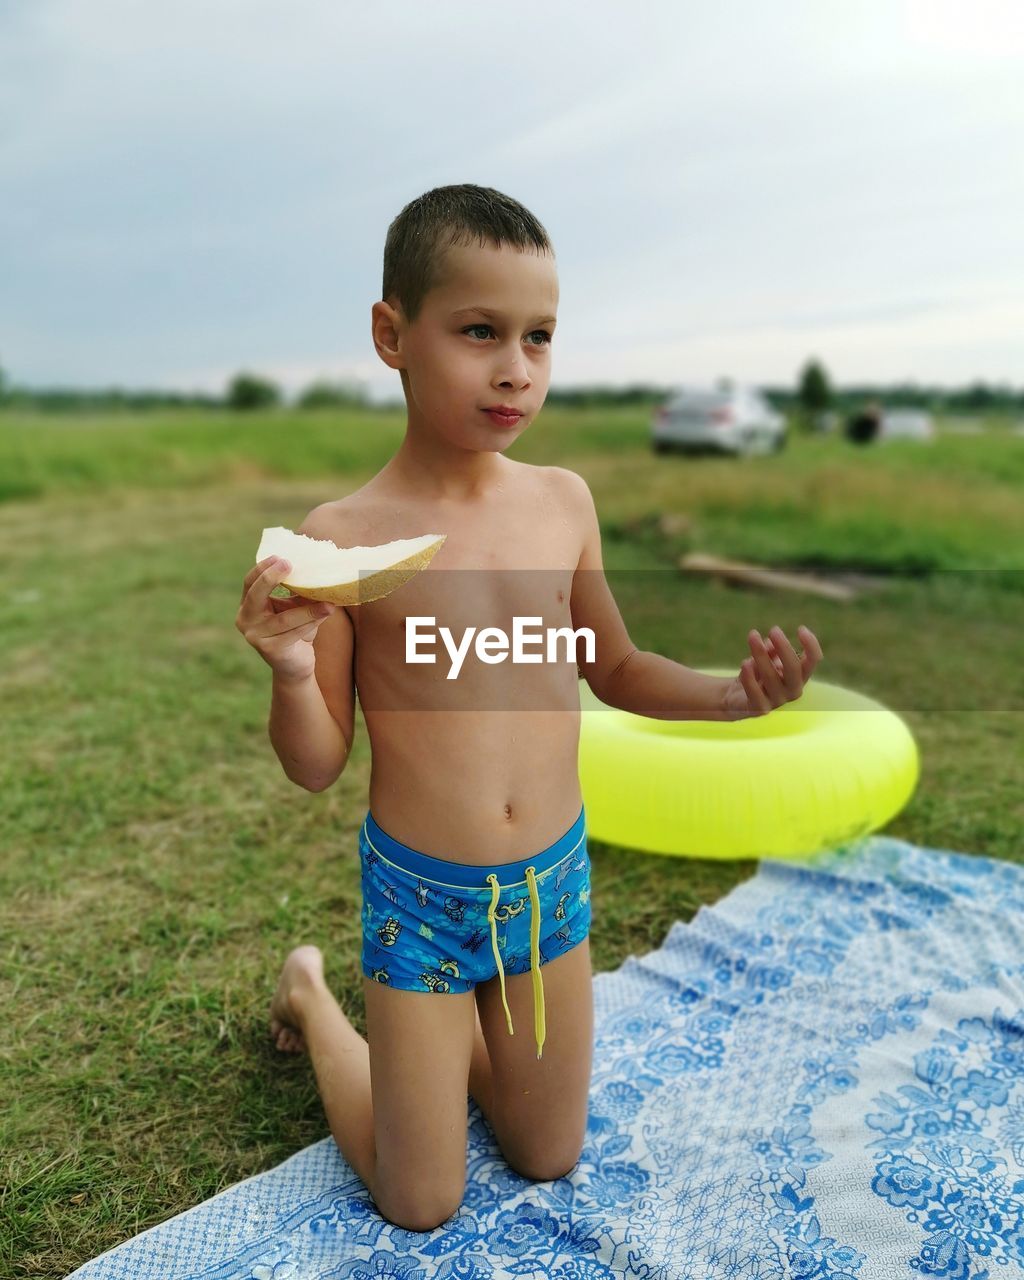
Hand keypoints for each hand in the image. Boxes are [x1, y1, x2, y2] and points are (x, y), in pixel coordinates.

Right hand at [235, 556, 339, 681]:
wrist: (295, 664)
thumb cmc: (295, 630)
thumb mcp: (294, 607)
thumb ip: (297, 591)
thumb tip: (314, 570)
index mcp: (248, 605)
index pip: (249, 582)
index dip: (263, 568)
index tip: (281, 557)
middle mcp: (245, 620)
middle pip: (255, 595)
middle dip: (271, 578)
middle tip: (289, 565)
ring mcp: (255, 637)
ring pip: (284, 618)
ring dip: (308, 609)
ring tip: (328, 602)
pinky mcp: (270, 650)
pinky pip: (293, 633)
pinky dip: (311, 623)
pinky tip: (326, 614)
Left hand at [720, 624, 822, 721]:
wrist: (736, 698)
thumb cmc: (756, 674)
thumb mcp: (765, 657)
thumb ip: (771, 650)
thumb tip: (770, 642)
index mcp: (799, 676)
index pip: (812, 661)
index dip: (811, 645)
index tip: (801, 629)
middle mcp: (792, 690)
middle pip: (794, 669)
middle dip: (784, 648)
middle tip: (774, 630)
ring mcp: (777, 701)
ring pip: (771, 677)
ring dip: (761, 654)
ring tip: (753, 636)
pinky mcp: (760, 709)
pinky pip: (755, 693)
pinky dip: (750, 677)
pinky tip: (745, 663)